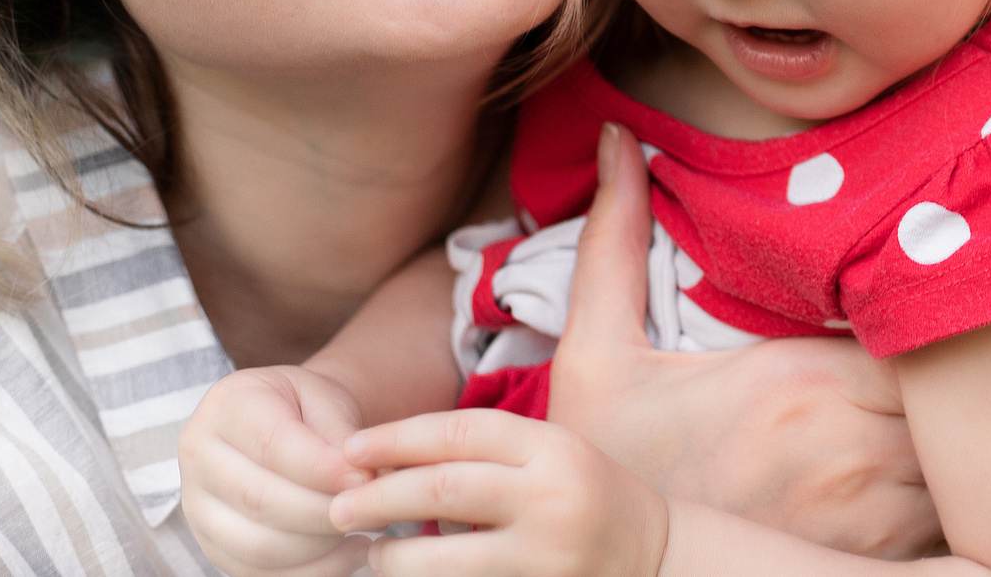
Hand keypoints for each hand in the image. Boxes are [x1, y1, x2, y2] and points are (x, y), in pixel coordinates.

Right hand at [178, 366, 373, 576]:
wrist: (288, 425)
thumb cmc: (311, 410)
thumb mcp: (329, 401)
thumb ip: (342, 437)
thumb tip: (364, 482)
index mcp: (228, 403)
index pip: (271, 444)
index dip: (321, 468)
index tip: (364, 479)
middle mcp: (199, 454)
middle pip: (260, 499)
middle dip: (323, 511)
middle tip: (368, 510)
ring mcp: (197, 506)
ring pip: (257, 544)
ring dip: (318, 545)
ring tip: (362, 530)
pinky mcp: (212, 545)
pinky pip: (258, 573)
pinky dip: (310, 571)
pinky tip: (351, 553)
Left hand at [332, 410, 667, 576]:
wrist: (654, 556)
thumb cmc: (585, 496)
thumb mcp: (549, 455)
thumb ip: (485, 455)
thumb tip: (388, 460)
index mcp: (552, 447)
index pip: (458, 432)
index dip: (396, 438)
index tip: (350, 449)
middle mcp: (549, 497)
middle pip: (442, 490)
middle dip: (378, 497)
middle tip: (337, 507)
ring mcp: (543, 555)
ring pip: (442, 559)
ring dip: (392, 558)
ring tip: (370, 553)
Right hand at [545, 124, 936, 556]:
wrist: (602, 572)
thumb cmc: (610, 463)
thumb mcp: (597, 355)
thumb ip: (615, 245)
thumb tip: (617, 140)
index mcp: (801, 385)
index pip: (917, 321)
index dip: (933, 297)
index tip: (927, 280)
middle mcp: (853, 453)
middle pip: (959, 389)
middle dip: (965, 362)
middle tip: (963, 332)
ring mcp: (874, 519)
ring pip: (968, 459)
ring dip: (966, 430)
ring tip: (959, 400)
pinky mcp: (878, 562)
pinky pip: (953, 521)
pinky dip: (958, 495)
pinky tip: (938, 470)